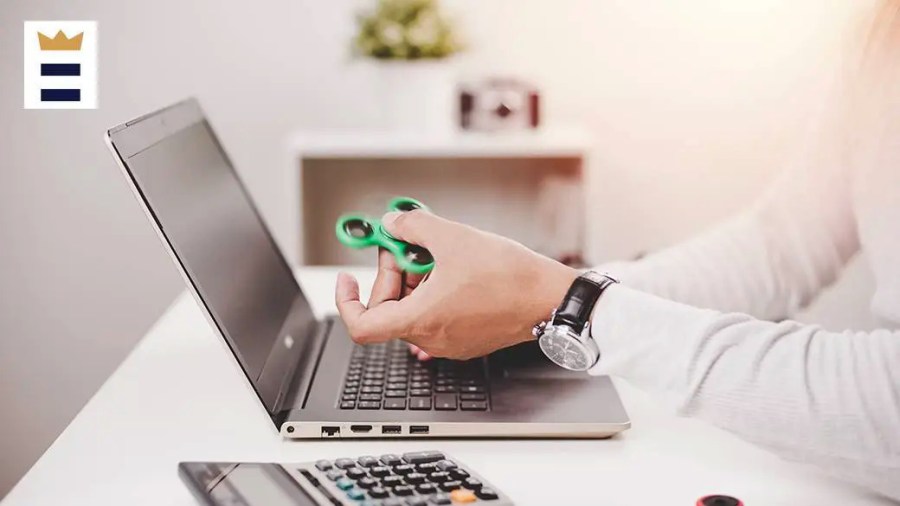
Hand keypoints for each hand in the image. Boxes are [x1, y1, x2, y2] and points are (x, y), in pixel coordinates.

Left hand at [335, 210, 577, 359]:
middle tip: (406, 245)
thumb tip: (391, 223)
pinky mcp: (467, 338)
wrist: (551, 297)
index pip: (361, 326)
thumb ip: (412, 226)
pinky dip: (434, 291)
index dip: (347, 299)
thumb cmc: (509, 276)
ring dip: (415, 280)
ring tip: (437, 252)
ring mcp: (450, 341)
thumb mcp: (452, 237)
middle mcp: (431, 338)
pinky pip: (436, 314)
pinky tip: (453, 268)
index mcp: (420, 320)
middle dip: (392, 273)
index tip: (348, 277)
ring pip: (414, 310)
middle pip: (389, 308)